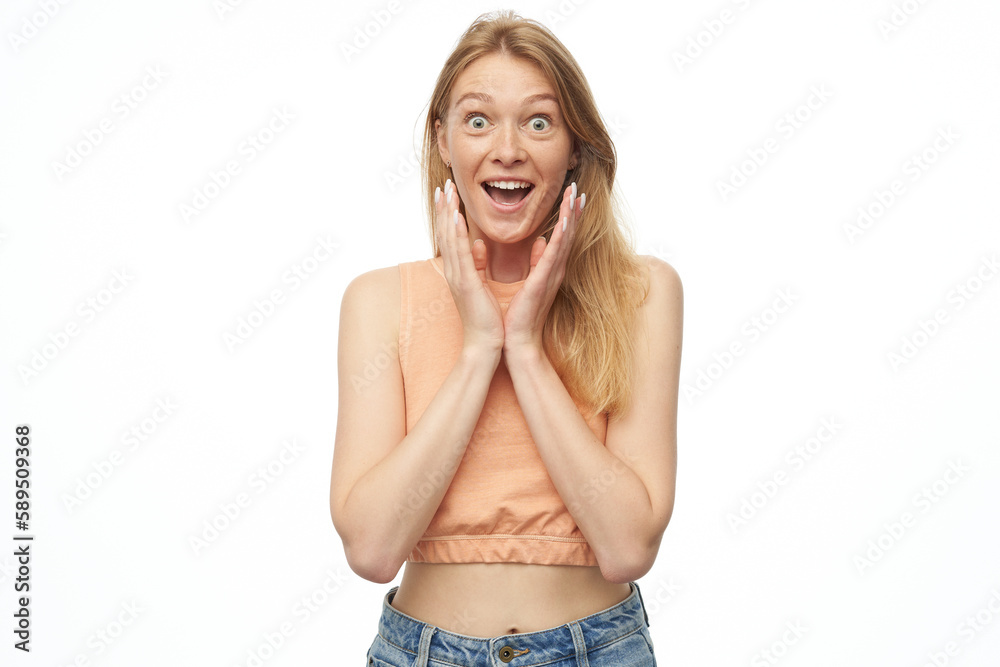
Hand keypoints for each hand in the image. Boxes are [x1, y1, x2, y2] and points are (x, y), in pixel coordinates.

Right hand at [435, 179, 504, 352]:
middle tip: (444, 184)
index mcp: (459, 271)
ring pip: (449, 239)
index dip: (448, 214)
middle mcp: (454, 271)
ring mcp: (457, 276)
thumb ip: (478, 264)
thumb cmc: (486, 317)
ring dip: (447, 214)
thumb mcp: (481, 285)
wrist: (486, 343)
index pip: (451, 237)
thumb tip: (478, 246)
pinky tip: (455, 218)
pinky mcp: (465, 283)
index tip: (449, 194)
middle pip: (445, 233)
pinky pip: (459, 254)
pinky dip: (456, 235)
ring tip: (446, 192)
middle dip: (444, 208)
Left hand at [502, 181, 583, 356]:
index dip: (567, 215)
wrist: (517, 340)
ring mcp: (552, 275)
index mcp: (549, 268)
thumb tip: (540, 242)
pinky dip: (560, 235)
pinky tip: (565, 219)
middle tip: (577, 187)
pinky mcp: (544, 281)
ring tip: (575, 195)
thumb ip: (536, 261)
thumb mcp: (528, 282)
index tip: (571, 194)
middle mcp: (555, 269)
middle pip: (567, 234)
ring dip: (570, 216)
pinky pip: (554, 253)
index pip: (561, 236)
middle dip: (573, 210)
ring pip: (564, 239)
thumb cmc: (519, 315)